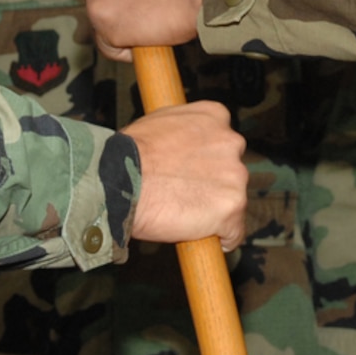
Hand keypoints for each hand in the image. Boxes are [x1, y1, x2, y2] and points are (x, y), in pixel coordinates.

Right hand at [121, 100, 247, 247]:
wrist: (121, 181)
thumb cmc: (129, 155)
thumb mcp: (159, 124)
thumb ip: (184, 132)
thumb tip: (183, 146)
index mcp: (215, 117)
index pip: (223, 142)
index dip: (206, 162)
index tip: (191, 174)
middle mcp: (231, 142)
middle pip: (232, 171)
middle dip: (214, 185)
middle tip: (184, 195)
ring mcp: (235, 175)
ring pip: (233, 200)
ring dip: (214, 210)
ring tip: (183, 215)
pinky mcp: (233, 207)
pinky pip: (234, 232)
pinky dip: (220, 237)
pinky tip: (197, 234)